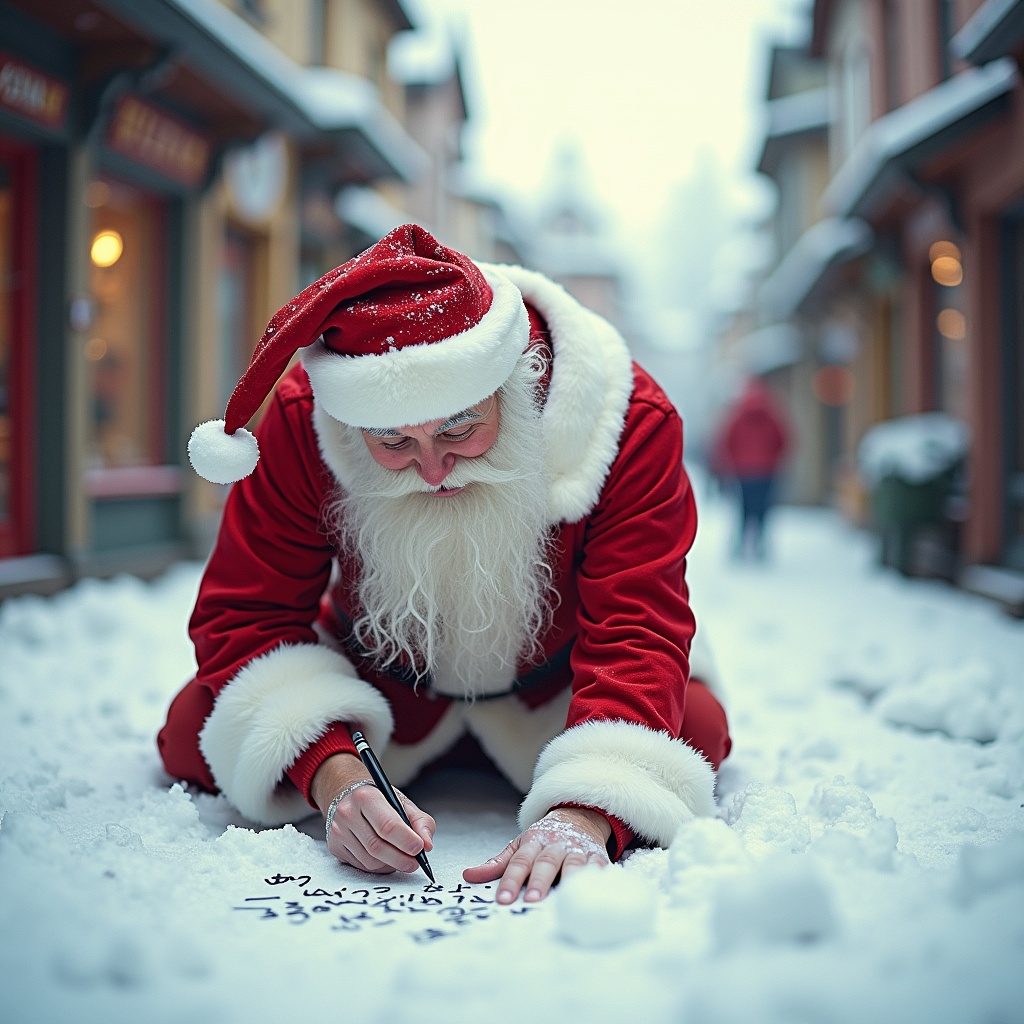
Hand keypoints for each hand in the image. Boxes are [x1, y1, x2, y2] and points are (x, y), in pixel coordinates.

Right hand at [313, 752, 434, 874]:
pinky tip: (386, 859)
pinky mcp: (334, 847)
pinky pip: (361, 866)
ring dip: (391, 865)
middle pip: (377, 847)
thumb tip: (427, 844)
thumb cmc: (377, 798)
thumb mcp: (401, 801)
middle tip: (415, 862)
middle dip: (401, 858)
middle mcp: (347, 813)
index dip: (406, 840)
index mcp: (366, 797)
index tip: (420, 848)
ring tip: (402, 859)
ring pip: (369, 861)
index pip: (387, 825)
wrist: (346, 793)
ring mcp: (338, 832)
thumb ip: (420, 821)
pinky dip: (378, 867)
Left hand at [463, 807, 610, 902]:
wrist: (579, 815)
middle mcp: (555, 844)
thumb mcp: (519, 844)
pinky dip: (595, 878)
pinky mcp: (597, 856)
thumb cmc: (545, 837)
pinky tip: (591, 890)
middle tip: (530, 900)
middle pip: (545, 863)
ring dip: (567, 880)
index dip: (511, 880)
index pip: (519, 862)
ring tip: (562, 899)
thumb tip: (468, 876)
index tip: (503, 899)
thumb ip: (497, 863)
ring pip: (573, 864)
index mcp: (533, 841)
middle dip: (538, 881)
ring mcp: (577, 849)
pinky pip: (598, 868)